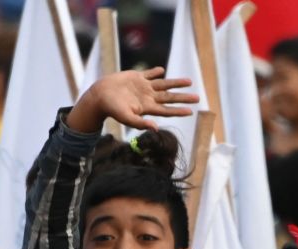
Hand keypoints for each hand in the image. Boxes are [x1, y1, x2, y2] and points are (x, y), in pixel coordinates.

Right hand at [69, 67, 197, 133]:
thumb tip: (155, 129)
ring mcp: (143, 87)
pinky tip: (162, 71)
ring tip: (188, 82)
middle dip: (183, 97)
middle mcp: (148, 97)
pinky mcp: (136, 77)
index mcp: (147, 108)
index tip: (191, 111)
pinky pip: (149, 74)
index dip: (178, 110)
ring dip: (176, 83)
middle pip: (169, 97)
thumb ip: (140, 123)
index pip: (166, 110)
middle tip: (197, 98)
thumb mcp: (126, 118)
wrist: (100, 95)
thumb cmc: (112, 109)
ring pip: (163, 84)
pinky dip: (156, 72)